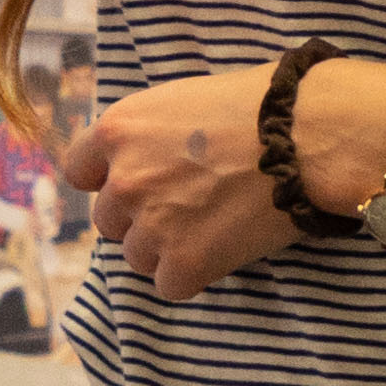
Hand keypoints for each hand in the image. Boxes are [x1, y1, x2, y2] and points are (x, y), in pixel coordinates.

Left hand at [74, 64, 330, 298]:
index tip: (140, 182)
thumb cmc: (257, 106)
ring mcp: (151, 224)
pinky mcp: (183, 262)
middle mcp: (123, 179)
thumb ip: (148, 136)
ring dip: (169, 249)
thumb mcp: (182, 100)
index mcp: (117, 130)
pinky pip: (170, 285)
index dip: (109, 179)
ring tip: (214, 225)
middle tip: (190, 205)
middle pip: (110, 220)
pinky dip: (195, 275)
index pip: (79, 172)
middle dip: (142, 217)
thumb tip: (144, 160)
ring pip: (138, 256)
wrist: (306, 134)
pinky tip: (226, 247)